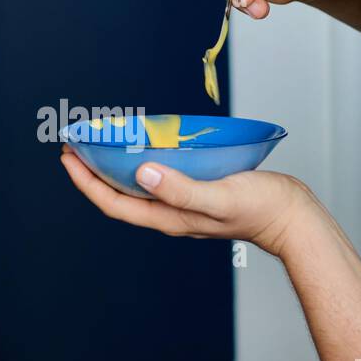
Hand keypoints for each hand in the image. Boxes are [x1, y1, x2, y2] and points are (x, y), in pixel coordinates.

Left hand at [59, 143, 317, 258]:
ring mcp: (182, 205)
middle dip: (92, 172)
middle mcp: (170, 213)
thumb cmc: (260, 209)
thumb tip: (143, 174)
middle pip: (118, 196)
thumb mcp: (219, 196)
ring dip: (114, 167)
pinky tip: (144, 146)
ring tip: (100, 143)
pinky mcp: (195, 193)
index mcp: (169, 217)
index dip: (86, 183)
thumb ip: (181, 188)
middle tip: (74, 145)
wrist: (291, 217)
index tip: (69, 158)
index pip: (114, 204)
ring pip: (136, 188)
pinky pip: (158, 179)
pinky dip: (141, 163)